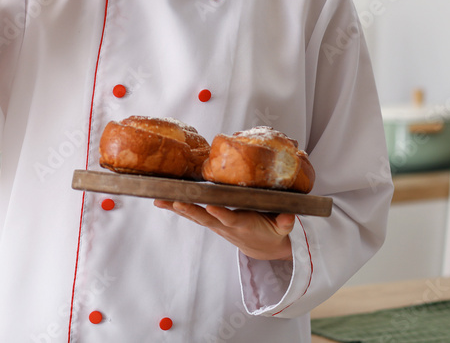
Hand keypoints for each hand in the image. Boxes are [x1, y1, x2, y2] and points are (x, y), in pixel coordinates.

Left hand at [153, 200, 295, 260]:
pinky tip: (164, 201)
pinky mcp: (212, 223)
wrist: (265, 248)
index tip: (210, 206)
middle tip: (174, 202)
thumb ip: (285, 222)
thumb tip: (289, 217)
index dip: (221, 214)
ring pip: (196, 216)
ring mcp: (218, 225)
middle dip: (190, 210)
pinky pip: (194, 215)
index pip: (231, 219)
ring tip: (160, 200)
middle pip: (206, 218)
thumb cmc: (274, 232)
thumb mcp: (284, 230)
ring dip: (178, 209)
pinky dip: (179, 208)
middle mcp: (227, 226)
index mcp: (245, 224)